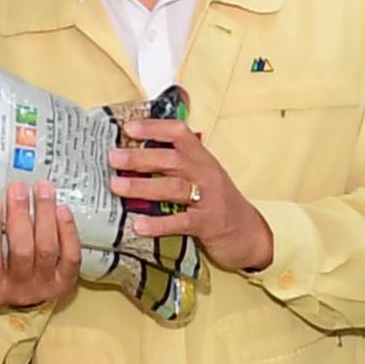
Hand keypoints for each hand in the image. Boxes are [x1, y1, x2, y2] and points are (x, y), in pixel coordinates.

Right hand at [0, 179, 78, 310]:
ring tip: (42, 188)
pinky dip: (67, 232)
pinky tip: (61, 209)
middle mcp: (19, 289)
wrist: (19, 307)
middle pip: (21, 250)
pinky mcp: (66, 281)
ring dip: (45, 216)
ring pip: (47, 249)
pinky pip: (71, 255)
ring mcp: (45, 285)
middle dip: (20, 216)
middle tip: (18, 188)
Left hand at [111, 115, 273, 271]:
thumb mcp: (204, 179)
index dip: (155, 128)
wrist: (251, 235)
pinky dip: (159, 224)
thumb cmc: (220, 205)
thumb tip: (139, 156)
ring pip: (174, 188)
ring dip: (143, 186)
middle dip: (140, 157)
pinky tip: (139, 225)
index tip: (129, 127)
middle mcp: (207, 175)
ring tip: (116, 186)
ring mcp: (209, 199)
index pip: (180, 134)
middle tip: (113, 157)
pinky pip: (181, 222)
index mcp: (203, 160)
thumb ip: (180, 166)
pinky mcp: (209, 224)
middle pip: (172, 160)